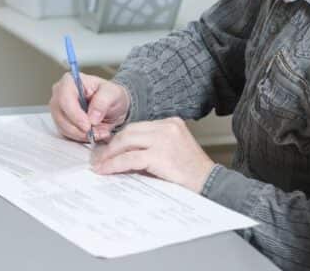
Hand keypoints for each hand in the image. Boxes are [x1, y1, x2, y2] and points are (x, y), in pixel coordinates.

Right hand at [49, 72, 129, 142]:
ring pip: (63, 127)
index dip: (75, 115)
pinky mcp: (60, 121)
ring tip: (99, 133)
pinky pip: (66, 133)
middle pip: (61, 115)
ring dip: (81, 134)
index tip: (88, 126)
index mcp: (70, 81)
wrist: (112, 106)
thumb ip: (103, 102)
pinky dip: (80, 137)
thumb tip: (92, 117)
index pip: (65, 99)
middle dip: (79, 128)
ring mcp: (58, 108)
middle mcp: (59, 94)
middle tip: (98, 132)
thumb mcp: (113, 94)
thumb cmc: (111, 95)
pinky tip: (93, 134)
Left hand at [91, 117, 215, 192]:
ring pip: (126, 142)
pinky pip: (129, 158)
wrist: (211, 185)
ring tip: (99, 164)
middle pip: (129, 131)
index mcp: (171, 123)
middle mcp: (167, 127)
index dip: (120, 138)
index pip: (138, 127)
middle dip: (111, 145)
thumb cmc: (192, 173)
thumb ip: (152, 147)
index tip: (107, 148)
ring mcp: (163, 139)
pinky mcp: (159, 155)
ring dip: (109, 154)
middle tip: (98, 157)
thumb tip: (122, 154)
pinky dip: (114, 164)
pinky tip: (106, 170)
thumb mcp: (172, 152)